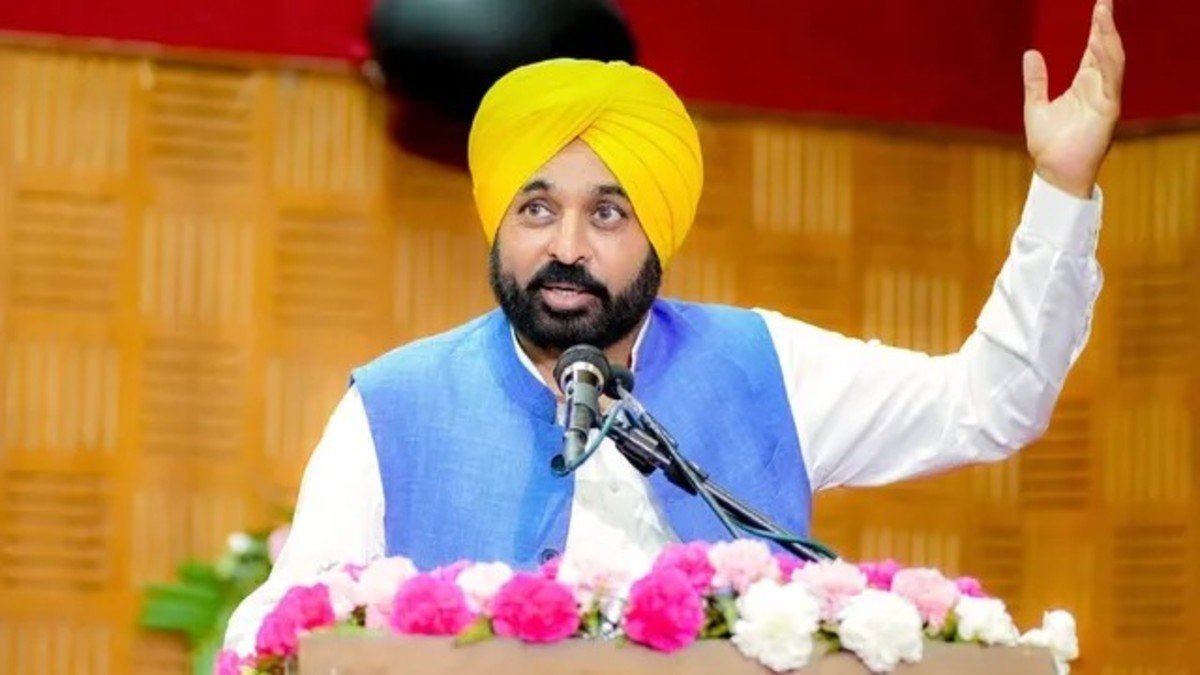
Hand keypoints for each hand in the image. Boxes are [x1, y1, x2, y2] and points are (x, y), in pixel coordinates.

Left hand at [1023, 0, 1124, 198]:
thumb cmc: (1048, 145)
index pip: (1094, 51)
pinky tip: (1097, 45)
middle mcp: (1099, 89)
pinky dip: (1105, 63)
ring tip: (1102, 16)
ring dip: (1107, 39)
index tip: (1100, 6)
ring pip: (1112, 62)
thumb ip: (1035, 81)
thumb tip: (1030, 53)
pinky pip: (1109, 82)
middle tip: (1104, 3)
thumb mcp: (1035, 106)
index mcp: (1085, 86)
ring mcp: (1105, 99)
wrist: (1053, 172)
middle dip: (1106, 27)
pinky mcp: (1107, 112)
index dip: (1097, 29)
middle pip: (1106, 51)